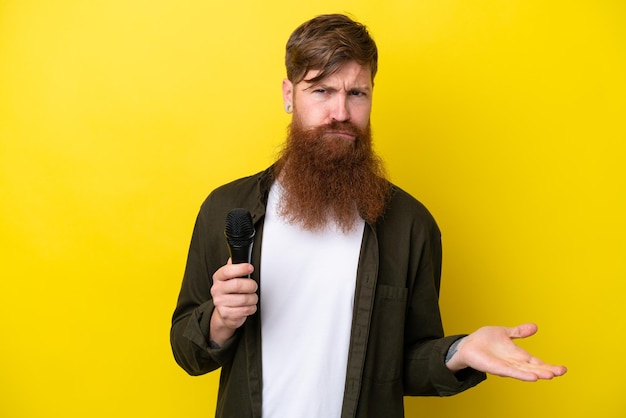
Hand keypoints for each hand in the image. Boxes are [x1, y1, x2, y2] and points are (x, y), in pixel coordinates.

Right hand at [209, 259, 257, 345]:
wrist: (224, 312)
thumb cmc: (229, 292)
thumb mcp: (229, 278)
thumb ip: (233, 267)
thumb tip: (235, 256)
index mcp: (218, 278)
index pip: (228, 271)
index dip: (241, 268)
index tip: (250, 268)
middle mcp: (217, 290)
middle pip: (238, 285)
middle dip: (251, 285)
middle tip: (253, 286)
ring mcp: (220, 302)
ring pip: (244, 299)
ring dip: (253, 298)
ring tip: (252, 297)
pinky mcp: (226, 314)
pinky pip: (245, 310)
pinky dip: (251, 308)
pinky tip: (249, 306)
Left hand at [446, 323, 566, 380]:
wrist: (467, 345)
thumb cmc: (484, 340)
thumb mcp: (504, 332)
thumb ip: (519, 332)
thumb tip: (535, 326)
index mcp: (517, 354)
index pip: (535, 361)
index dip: (548, 364)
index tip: (562, 368)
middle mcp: (513, 362)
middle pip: (533, 367)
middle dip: (547, 370)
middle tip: (561, 371)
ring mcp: (506, 366)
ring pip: (524, 371)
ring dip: (537, 373)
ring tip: (550, 375)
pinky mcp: (496, 368)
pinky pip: (511, 372)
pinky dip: (521, 374)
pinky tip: (532, 377)